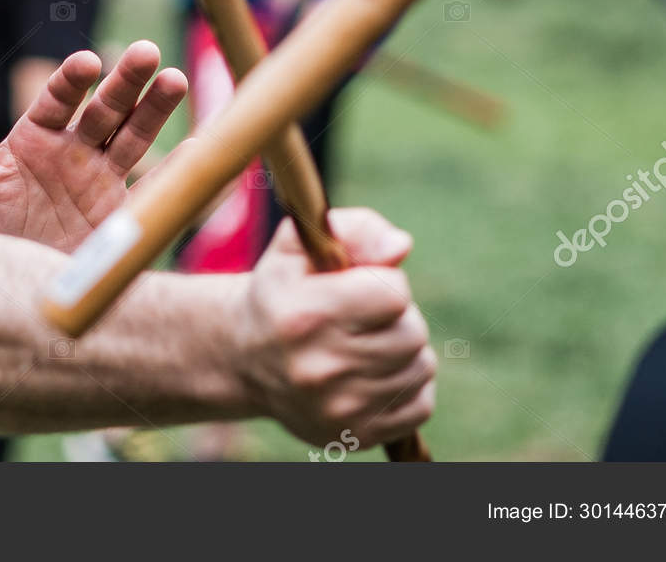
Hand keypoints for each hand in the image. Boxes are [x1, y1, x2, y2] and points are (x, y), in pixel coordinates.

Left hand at [0, 41, 186, 251]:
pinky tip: (200, 146)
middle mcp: (72, 154)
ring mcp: (99, 183)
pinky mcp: (118, 219)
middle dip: (125, 81)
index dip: (71, 81)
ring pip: (133, 137)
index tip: (86, 63)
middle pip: (105, 109)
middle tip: (146, 52)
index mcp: (33, 139)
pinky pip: (152, 191)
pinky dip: (176, 171)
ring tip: (174, 79)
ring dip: (155, 109)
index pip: (57, 100)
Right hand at [235, 207, 435, 448]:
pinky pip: (420, 406)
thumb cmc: (283, 290)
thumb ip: (355, 228)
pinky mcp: (355, 436)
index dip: (385, 281)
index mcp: (305, 316)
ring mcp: (339, 409)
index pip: (394, 294)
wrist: (244, 358)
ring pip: (421, 368)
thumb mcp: (300, 244)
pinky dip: (408, 387)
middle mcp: (320, 369)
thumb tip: (401, 247)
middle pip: (412, 333)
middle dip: (397, 317)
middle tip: (365, 317)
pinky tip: (376, 374)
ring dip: (404, 351)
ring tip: (368, 343)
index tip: (360, 285)